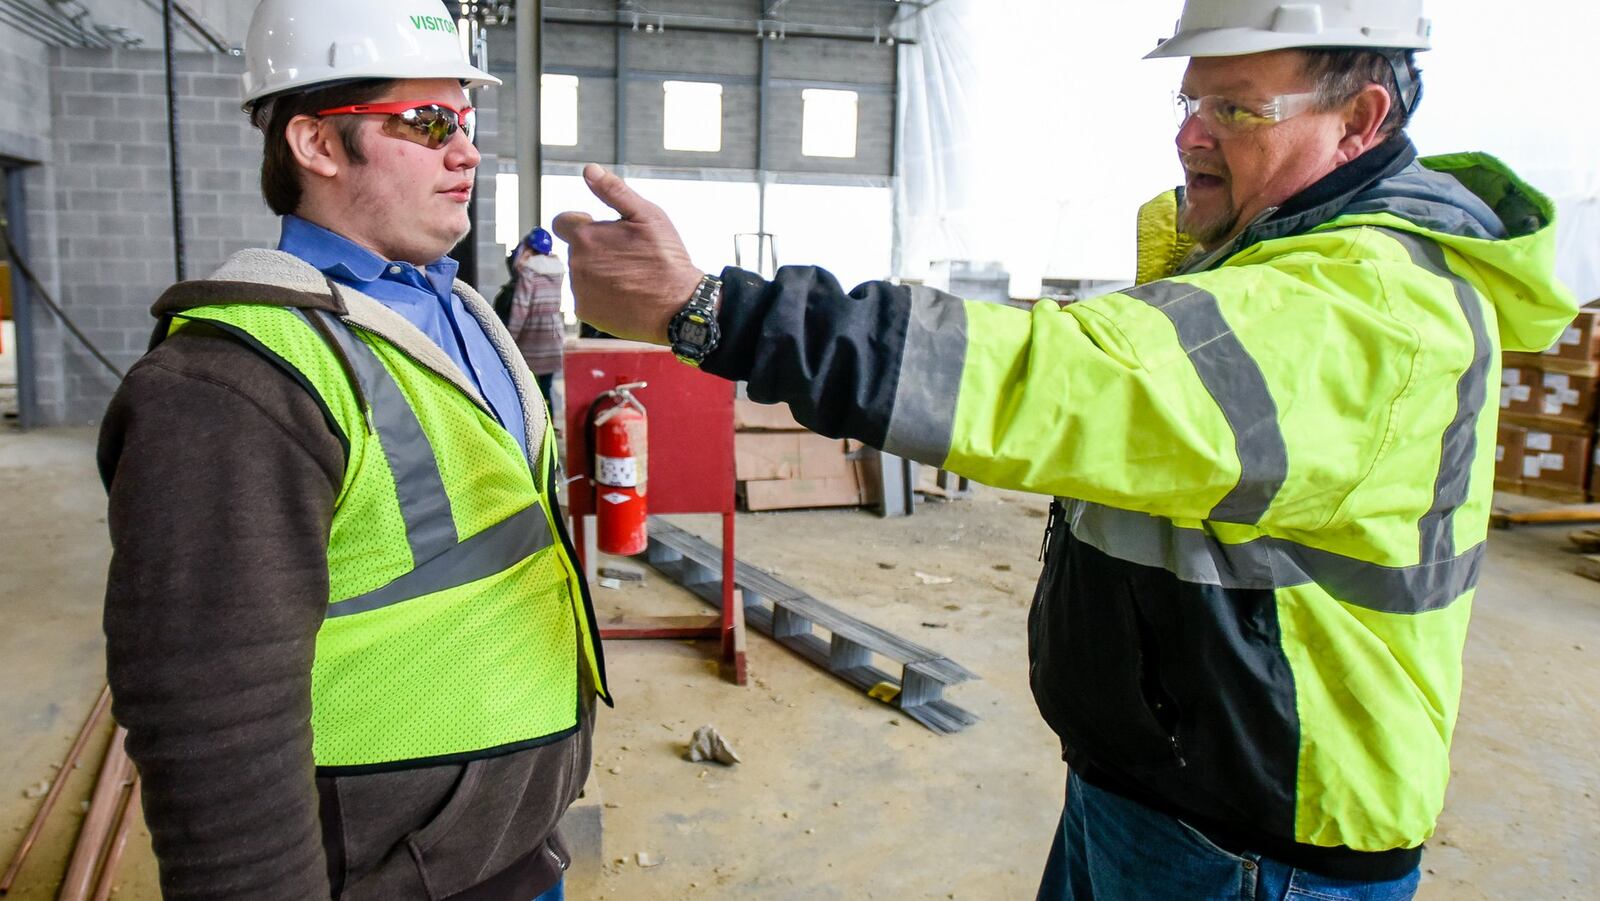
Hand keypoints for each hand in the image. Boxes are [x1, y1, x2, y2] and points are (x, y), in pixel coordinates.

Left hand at [552, 164, 704, 344]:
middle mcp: (576, 263)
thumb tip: (589, 170)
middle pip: (576, 249)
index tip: (604, 232)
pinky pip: (586, 297)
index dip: (582, 223)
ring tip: (628, 277)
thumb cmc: (666, 258)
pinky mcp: (585, 312)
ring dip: (597, 272)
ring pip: (581, 273)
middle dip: (595, 249)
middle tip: (627, 257)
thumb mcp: (647, 215)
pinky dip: (600, 295)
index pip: (562, 223)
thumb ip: (614, 191)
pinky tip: (624, 294)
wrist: (678, 305)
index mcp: (585, 236)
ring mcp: (579, 290)